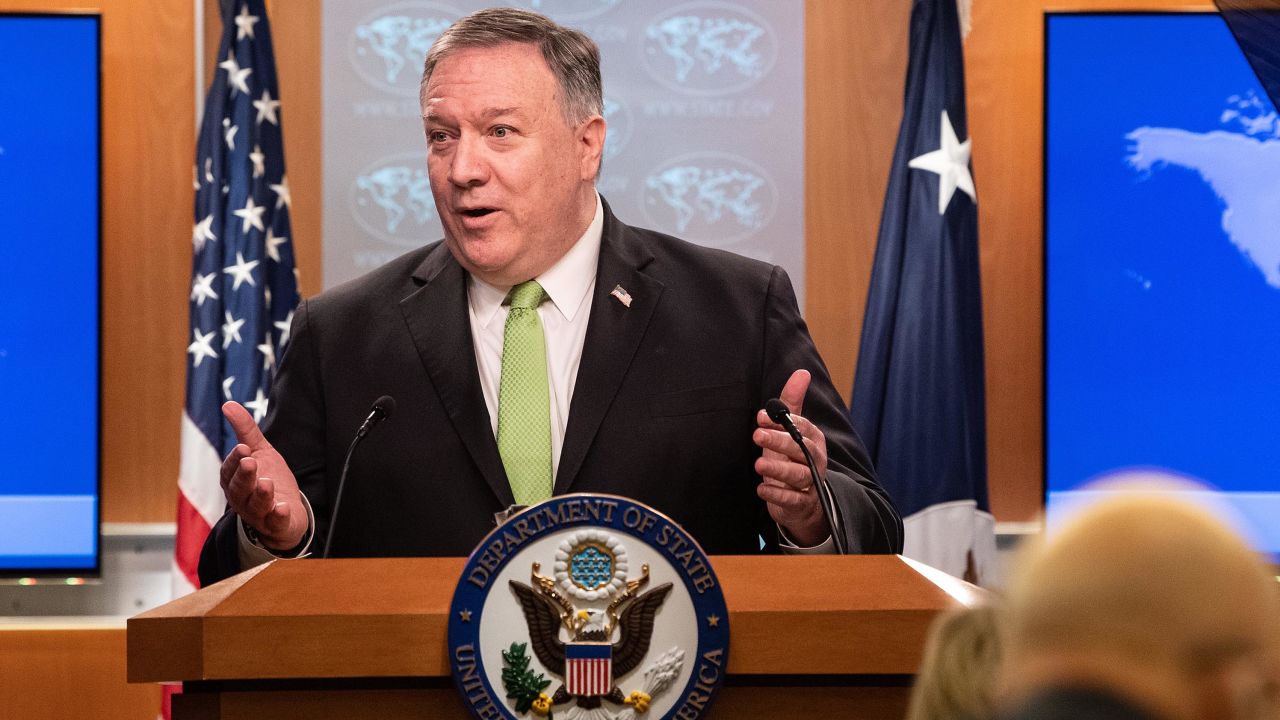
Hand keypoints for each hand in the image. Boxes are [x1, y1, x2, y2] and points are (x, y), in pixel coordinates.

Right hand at [219, 401, 307, 550]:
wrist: (287, 512)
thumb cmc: (268, 478)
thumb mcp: (260, 451)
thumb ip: (245, 431)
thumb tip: (227, 404)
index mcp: (235, 481)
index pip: (230, 471)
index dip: (234, 461)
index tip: (243, 449)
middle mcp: (243, 499)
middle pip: (239, 489)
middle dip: (244, 476)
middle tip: (250, 462)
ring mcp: (259, 514)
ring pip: (256, 506)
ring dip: (261, 495)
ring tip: (266, 483)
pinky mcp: (277, 524)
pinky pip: (275, 522)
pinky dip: (278, 516)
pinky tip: (283, 507)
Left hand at [753, 369, 828, 546]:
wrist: (803, 502)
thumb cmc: (792, 458)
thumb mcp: (790, 431)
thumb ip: (791, 404)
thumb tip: (802, 372)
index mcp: (813, 439)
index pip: (803, 427)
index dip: (783, 421)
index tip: (761, 416)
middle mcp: (815, 460)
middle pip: (801, 449)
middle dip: (779, 441)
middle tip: (757, 434)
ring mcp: (809, 483)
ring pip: (798, 474)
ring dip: (778, 468)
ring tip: (758, 464)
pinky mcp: (801, 503)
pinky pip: (792, 499)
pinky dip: (777, 495)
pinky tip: (761, 489)